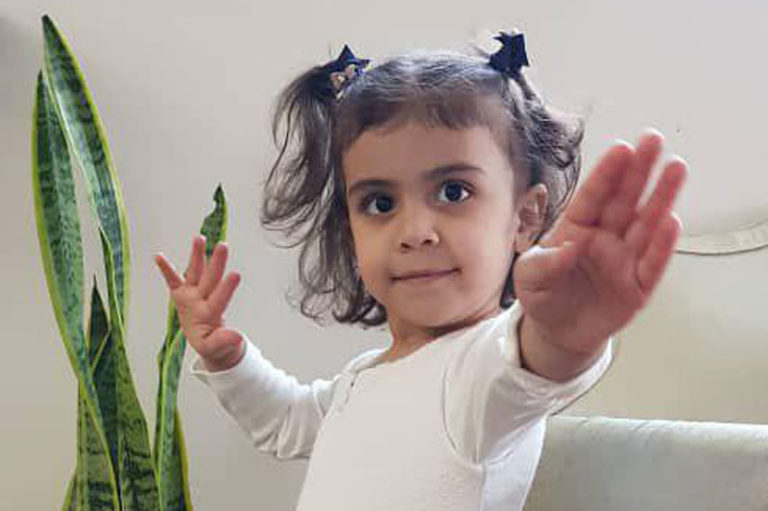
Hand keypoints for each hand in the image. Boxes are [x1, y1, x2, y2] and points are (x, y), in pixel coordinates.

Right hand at [154, 235, 243, 371]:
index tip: (236, 274)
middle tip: (223, 246)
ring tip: (200, 238)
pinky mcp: (181, 295)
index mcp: (212, 312)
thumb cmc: (212, 343)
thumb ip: (223, 341)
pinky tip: (158, 256)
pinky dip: (166, 269)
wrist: (206, 340)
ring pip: (196, 272)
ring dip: (197, 255)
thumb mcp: (215, 347)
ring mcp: (192, 295)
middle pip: (211, 278)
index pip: (220, 298)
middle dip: (216, 262)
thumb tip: (238, 337)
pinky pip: (172, 280)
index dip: (227, 288)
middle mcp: (203, 299)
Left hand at [514, 128, 687, 354]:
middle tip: (653, 140)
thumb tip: (569, 248)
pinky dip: (663, 245)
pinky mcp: (638, 286)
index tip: (621, 149)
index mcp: (577, 227)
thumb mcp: (529, 277)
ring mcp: (624, 259)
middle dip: (639, 170)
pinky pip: (653, 263)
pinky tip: (672, 221)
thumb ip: (543, 263)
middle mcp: (605, 238)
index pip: (593, 196)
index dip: (607, 173)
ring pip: (646, 224)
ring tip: (675, 168)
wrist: (557, 332)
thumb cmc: (543, 296)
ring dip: (661, 197)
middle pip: (625, 199)